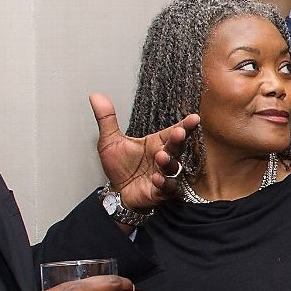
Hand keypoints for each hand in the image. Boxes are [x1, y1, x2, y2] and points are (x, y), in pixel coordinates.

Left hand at [91, 93, 199, 212]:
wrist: (117, 194)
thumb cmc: (120, 167)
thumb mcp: (110, 142)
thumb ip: (106, 119)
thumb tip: (96, 97)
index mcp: (156, 143)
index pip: (174, 131)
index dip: (185, 125)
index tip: (194, 118)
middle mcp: (163, 158)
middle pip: (176, 147)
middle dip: (179, 140)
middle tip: (179, 132)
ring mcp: (164, 175)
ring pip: (173, 167)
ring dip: (168, 162)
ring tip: (161, 157)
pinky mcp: (161, 192)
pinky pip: (168, 188)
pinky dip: (164, 183)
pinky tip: (156, 178)